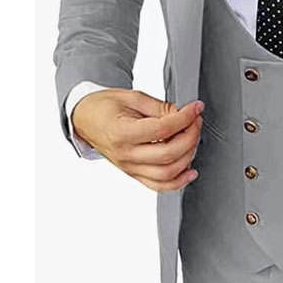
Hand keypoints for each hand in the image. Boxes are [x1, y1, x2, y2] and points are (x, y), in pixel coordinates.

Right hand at [72, 89, 203, 191]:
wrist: (86, 119)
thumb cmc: (105, 106)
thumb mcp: (132, 97)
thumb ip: (160, 108)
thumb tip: (184, 114)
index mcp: (122, 133)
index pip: (162, 129)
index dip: (185, 118)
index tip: (196, 108)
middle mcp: (125, 155)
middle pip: (168, 154)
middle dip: (190, 136)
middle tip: (196, 121)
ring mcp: (129, 167)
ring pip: (166, 174)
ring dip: (188, 156)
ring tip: (192, 139)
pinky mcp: (133, 174)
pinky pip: (158, 185)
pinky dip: (178, 181)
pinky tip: (190, 170)